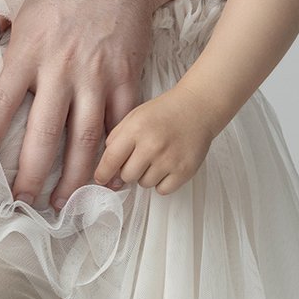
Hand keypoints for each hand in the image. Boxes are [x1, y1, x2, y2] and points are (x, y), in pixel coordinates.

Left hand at [0, 0, 159, 210]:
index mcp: (27, 48)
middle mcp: (62, 67)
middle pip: (44, 135)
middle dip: (31, 176)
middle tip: (21, 205)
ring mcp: (98, 76)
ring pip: (86, 140)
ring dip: (74, 179)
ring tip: (63, 205)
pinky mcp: (127, 77)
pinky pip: (121, 125)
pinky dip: (116, 156)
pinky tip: (109, 180)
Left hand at [94, 87, 215, 196]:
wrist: (197, 108)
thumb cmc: (165, 112)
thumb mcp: (134, 116)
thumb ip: (117, 137)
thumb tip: (106, 164)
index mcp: (135, 129)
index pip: (111, 159)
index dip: (102, 172)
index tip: (100, 178)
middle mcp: (151, 145)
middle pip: (127, 176)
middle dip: (128, 170)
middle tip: (138, 159)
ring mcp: (169, 159)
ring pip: (144, 184)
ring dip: (146, 175)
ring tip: (157, 158)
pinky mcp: (184, 170)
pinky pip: (162, 190)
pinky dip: (162, 183)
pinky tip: (166, 167)